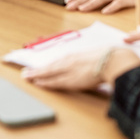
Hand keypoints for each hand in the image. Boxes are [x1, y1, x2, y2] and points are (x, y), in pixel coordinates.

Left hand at [22, 46, 139, 91]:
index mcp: (76, 56)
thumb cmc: (110, 58)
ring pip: (48, 73)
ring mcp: (69, 69)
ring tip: (27, 77)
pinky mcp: (71, 79)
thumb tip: (92, 67)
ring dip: (36, 75)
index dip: (47, 66)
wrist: (114, 60)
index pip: (57, 61)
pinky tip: (37, 83)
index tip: (39, 67)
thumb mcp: (97, 57)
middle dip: (36, 70)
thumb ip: (91, 62)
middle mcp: (70, 61)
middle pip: (49, 67)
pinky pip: (54, 81)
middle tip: (25, 73)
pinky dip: (44, 82)